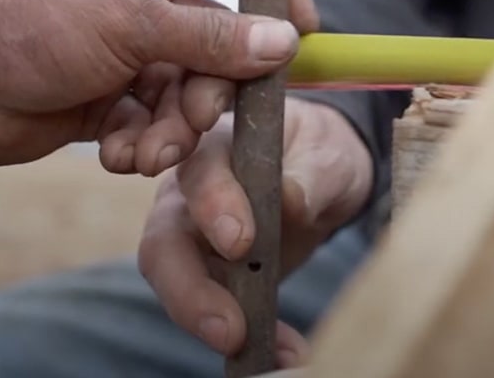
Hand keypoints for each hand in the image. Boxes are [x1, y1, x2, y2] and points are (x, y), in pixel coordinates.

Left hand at [0, 0, 317, 166]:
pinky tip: (120, 155)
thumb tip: (283, 43)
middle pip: (218, 43)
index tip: (305, 31)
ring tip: (147, 152)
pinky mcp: (110, 100)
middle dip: (210, 87)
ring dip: (175, 127)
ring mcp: (129, 53)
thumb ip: (209, 35)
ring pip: (187, 92)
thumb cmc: (31, 25)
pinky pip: (152, 123)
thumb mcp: (127, 22)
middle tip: (197, 117)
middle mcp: (146, 3)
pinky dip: (143, 143)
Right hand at [137, 99, 373, 358]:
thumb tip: (290, 201)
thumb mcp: (329, 153)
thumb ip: (310, 173)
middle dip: (188, 288)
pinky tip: (278, 350)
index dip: (213, 205)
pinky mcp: (207, 272)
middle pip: (164, 237)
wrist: (327, 174)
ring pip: (171, 280)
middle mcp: (190, 189)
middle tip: (228, 325)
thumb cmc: (321, 150)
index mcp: (218, 143)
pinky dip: (240, 334)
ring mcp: (192, 234)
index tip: (241, 242)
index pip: (200, 169)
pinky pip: (208, 307)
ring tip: (247, 345)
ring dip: (203, 319)